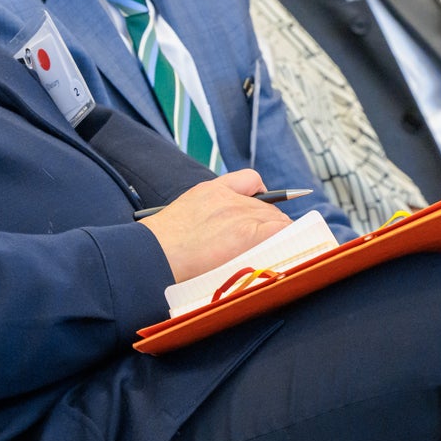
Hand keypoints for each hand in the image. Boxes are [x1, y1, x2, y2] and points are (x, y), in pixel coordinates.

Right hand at [140, 170, 294, 281]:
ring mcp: (240, 213)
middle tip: (266, 252)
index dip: (260, 200)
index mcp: (210, 191)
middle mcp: (229, 197)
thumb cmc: (159, 248)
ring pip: (278, 222)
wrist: (152, 255)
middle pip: (269, 209)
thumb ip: (203, 218)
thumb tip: (216, 239)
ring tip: (271, 258)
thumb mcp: (178, 218)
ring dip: (278, 240)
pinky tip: (284, 253)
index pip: (251, 182)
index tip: (260, 216)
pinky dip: (288, 241)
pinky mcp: (249, 232)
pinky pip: (283, 231)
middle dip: (270, 228)